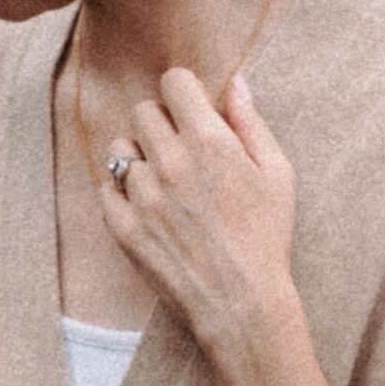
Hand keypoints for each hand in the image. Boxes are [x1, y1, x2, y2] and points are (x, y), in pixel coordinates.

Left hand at [101, 68, 296, 361]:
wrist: (240, 304)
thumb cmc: (266, 238)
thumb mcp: (277, 174)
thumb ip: (251, 123)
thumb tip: (234, 83)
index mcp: (210, 142)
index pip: (174, 82)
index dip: (184, 92)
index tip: (192, 110)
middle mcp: (170, 162)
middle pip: (144, 111)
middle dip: (163, 122)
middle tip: (181, 149)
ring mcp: (142, 196)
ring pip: (121, 148)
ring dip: (140, 156)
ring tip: (163, 180)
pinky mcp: (123, 227)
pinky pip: (107, 186)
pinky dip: (123, 191)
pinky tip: (149, 205)